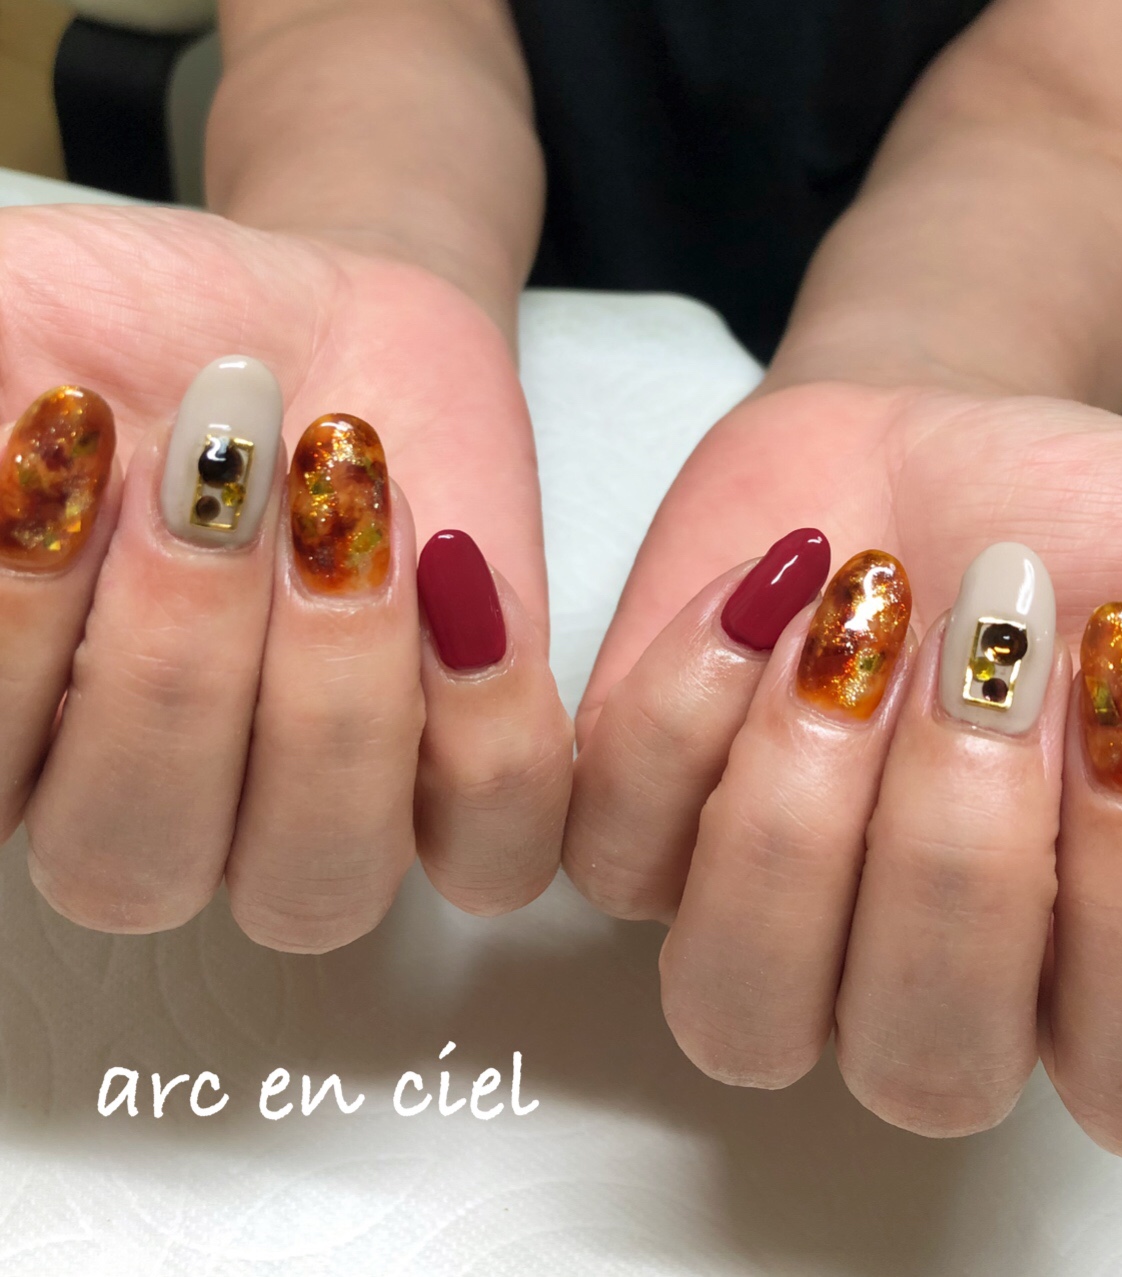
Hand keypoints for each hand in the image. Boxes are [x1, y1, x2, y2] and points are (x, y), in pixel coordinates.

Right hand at [0, 203, 570, 948]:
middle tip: (215, 475)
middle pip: (135, 863)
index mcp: (16, 745)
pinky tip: (459, 572)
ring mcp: (320, 810)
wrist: (295, 332)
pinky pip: (489, 845)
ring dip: (333, 693)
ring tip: (345, 504)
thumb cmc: (123, 344)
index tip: (70, 431)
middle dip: (172, 660)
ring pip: (317, 881)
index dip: (19, 632)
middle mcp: (160, 809)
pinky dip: (486, 719)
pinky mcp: (462, 774)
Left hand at [565, 377, 1121, 1161]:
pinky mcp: (644, 837)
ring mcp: (768, 926)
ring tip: (857, 638)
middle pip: (924, 1065)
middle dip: (959, 848)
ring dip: (798, 815)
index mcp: (1092, 977)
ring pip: (736, 1007)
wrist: (926, 450)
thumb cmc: (1078, 531)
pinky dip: (683, 718)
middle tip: (990, 655)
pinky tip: (762, 601)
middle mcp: (920, 987)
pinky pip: (618, 857)